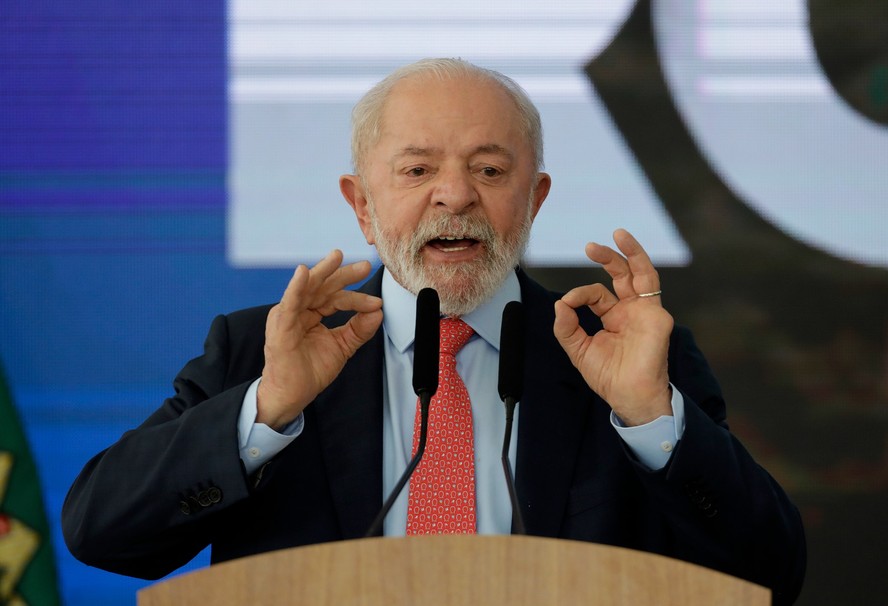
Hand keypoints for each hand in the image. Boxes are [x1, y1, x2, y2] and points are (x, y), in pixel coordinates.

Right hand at [257, 250, 382, 429]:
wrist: (292, 395)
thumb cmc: (310, 371)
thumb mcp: (342, 346)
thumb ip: (359, 329)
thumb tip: (378, 311)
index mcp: (311, 313)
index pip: (335, 298)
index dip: (356, 298)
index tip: (376, 302)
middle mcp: (299, 310)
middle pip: (322, 286)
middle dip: (343, 274)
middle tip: (364, 265)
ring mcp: (288, 317)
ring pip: (306, 288)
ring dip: (322, 271)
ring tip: (336, 257)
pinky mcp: (280, 327)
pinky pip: (288, 304)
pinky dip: (295, 288)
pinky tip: (303, 273)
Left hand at [553, 229, 673, 425]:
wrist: (628, 397)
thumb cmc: (608, 377)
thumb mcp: (578, 350)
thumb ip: (567, 327)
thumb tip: (560, 303)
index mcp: (615, 318)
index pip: (598, 294)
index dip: (580, 294)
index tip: (567, 305)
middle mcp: (632, 311)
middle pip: (622, 274)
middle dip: (608, 256)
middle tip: (590, 245)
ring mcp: (646, 312)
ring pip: (643, 272)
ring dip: (631, 251)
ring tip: (618, 233)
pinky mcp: (657, 316)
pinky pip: (648, 288)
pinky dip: (635, 270)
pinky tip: (620, 262)